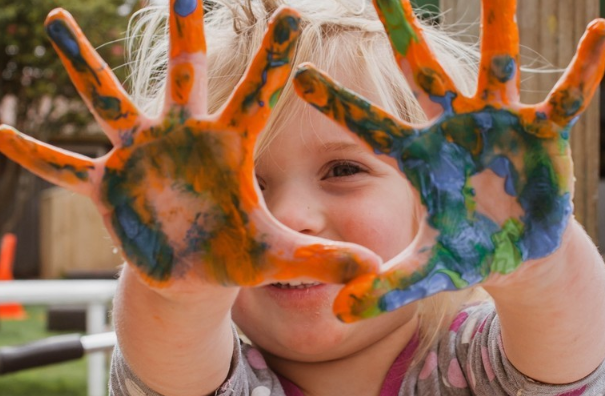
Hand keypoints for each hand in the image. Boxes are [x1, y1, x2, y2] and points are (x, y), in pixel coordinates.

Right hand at [0, 1, 379, 289]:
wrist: (194, 270)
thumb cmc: (236, 253)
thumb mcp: (277, 256)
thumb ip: (320, 258)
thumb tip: (373, 270)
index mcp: (229, 149)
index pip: (256, 97)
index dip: (274, 61)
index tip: (292, 15)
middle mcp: (182, 139)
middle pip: (185, 77)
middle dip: (184, 34)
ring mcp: (140, 157)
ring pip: (110, 103)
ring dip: (84, 68)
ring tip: (58, 22)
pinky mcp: (107, 185)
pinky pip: (63, 166)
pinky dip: (34, 153)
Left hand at [294, 0, 604, 321]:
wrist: (516, 250)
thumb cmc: (466, 251)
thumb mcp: (424, 271)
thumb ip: (383, 287)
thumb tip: (337, 315)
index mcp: (418, 156)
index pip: (368, 126)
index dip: (336, 103)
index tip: (298, 74)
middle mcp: (453, 127)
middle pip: (421, 71)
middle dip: (402, 29)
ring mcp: (498, 123)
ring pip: (496, 65)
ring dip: (500, 24)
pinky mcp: (541, 133)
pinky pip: (565, 97)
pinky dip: (583, 72)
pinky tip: (600, 35)